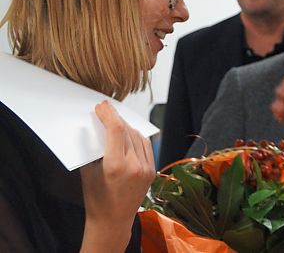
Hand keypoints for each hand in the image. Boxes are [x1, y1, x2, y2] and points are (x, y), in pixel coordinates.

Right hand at [79, 101, 154, 251]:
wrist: (113, 220)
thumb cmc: (96, 198)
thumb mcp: (88, 172)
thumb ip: (92, 149)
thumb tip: (94, 126)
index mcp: (116, 165)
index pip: (116, 130)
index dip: (108, 114)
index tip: (101, 106)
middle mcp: (134, 165)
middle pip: (127, 131)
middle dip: (116, 118)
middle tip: (106, 109)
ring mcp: (146, 168)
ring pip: (138, 136)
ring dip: (127, 126)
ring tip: (116, 120)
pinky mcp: (152, 170)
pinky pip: (146, 146)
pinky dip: (137, 137)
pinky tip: (129, 133)